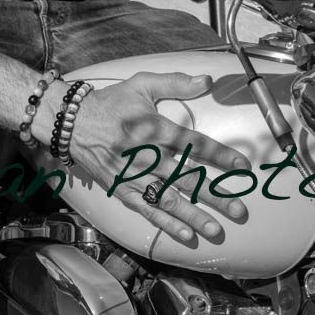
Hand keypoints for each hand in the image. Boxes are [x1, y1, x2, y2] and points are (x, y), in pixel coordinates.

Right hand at [63, 72, 251, 244]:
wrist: (71, 123)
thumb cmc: (111, 103)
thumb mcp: (142, 84)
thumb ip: (176, 83)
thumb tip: (207, 80)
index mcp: (155, 129)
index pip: (194, 144)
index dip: (220, 156)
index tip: (242, 167)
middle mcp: (146, 155)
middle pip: (186, 179)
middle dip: (214, 196)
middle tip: (239, 210)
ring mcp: (133, 176)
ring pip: (168, 199)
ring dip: (193, 216)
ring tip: (216, 230)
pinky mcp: (122, 190)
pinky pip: (147, 209)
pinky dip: (166, 223)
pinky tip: (185, 234)